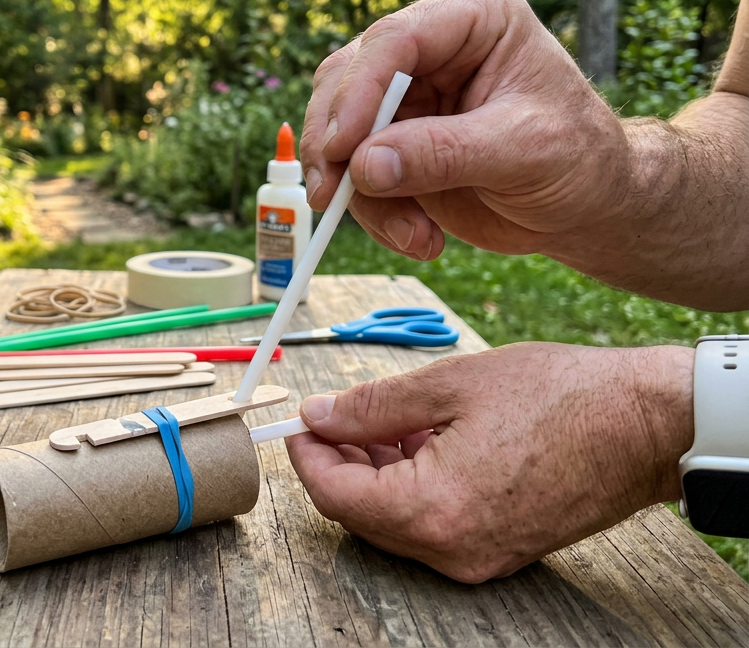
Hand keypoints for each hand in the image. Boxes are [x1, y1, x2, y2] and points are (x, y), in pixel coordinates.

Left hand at [285, 342, 692, 582]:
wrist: (645, 424)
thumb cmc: (558, 397)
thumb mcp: (449, 384)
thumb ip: (372, 406)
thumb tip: (319, 416)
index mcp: (433, 510)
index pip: (335, 496)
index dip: (306, 455)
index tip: (297, 421)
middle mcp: (452, 549)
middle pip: (360, 514)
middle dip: (339, 462)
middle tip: (338, 413)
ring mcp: (478, 557)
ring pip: (394, 521)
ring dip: (375, 471)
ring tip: (385, 418)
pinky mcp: (499, 549)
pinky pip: (432, 525)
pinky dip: (411, 485)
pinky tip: (420, 440)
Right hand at [299, 0, 630, 259]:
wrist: (589, 206)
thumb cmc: (579, 160)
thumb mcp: (524, 152)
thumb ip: (443, 154)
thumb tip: (363, 167)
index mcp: (473, 19)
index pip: (396, 39)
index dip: (358, 91)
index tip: (342, 150)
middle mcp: (430, 49)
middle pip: (346, 80)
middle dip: (335, 145)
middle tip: (330, 197)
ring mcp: (406, 96)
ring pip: (340, 133)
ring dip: (360, 193)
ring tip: (415, 236)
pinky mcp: (392, 142)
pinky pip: (354, 174)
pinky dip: (374, 213)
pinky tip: (421, 238)